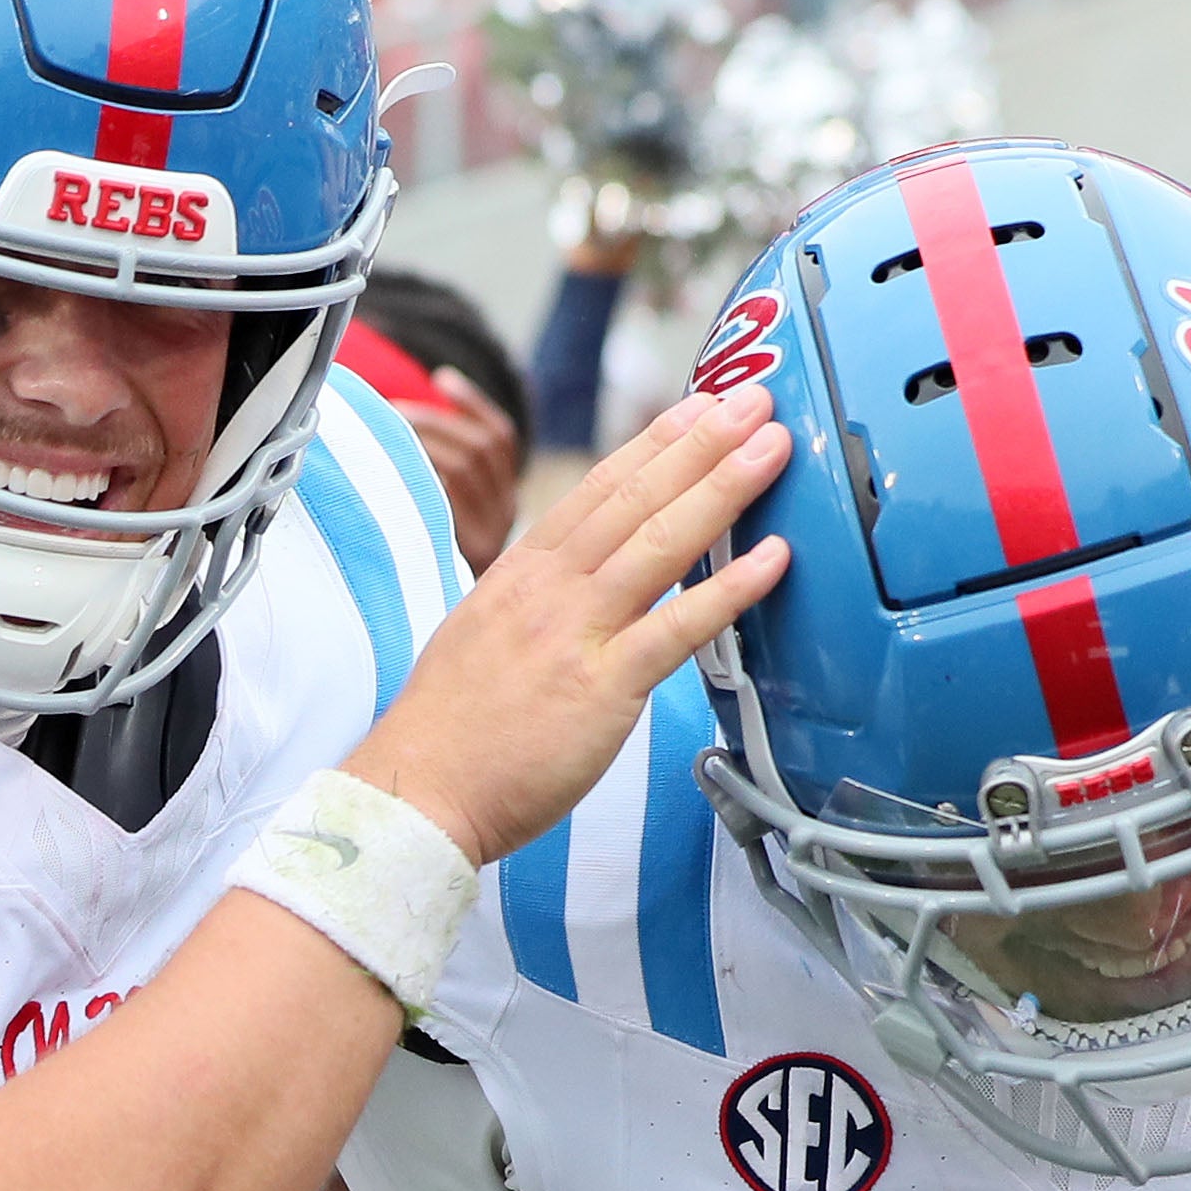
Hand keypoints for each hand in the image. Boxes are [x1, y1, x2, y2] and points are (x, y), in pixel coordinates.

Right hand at [341, 386, 789, 865]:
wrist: (418, 790)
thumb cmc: (450, 730)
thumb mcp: (482, 635)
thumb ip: (534, 603)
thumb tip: (573, 588)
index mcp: (520, 574)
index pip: (597, 490)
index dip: (654, 445)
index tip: (697, 408)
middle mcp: (549, 589)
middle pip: (636, 499)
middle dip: (701, 442)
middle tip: (754, 399)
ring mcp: (576, 632)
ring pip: (659, 543)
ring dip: (722, 488)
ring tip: (773, 449)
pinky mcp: (602, 686)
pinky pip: (676, 628)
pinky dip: (728, 589)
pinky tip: (772, 559)